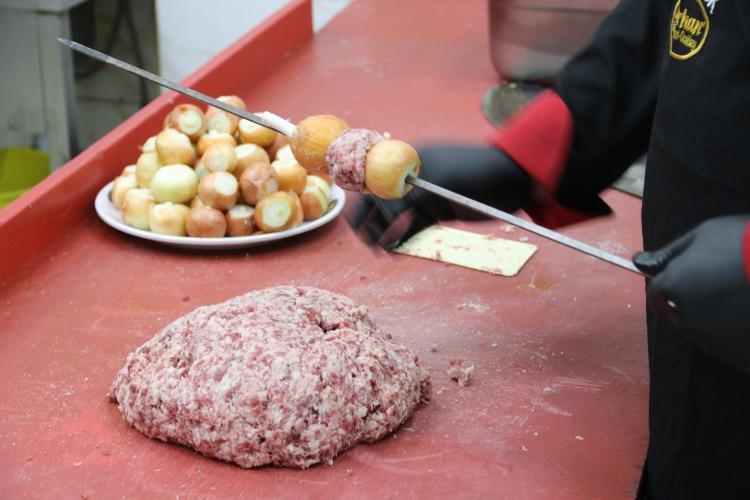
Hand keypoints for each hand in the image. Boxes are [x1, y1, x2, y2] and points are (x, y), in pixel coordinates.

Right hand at [345, 145, 531, 248]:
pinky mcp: (436, 212)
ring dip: (384, 233)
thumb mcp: (443, 184)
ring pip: (395, 217)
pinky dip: (402, 238)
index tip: (357, 222)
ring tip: (380, 251)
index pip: (376, 178)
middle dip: (370, 220)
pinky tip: (394, 251)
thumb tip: (385, 217)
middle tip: (365, 241)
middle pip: (381, 200)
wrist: (512, 182)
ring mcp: (424, 196)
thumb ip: (412, 198)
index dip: (364, 200)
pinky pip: (412, 226)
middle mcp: (412, 178)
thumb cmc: (478, 173)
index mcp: (410, 161)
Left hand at [633, 215, 749, 371]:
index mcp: (671, 288)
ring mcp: (711, 339)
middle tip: (724, 286)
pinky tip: (747, 319)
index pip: (656, 297)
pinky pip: (730, 350)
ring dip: (716, 321)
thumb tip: (639, 262)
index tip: (691, 282)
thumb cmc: (744, 243)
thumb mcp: (703, 235)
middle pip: (680, 314)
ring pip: (703, 332)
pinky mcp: (735, 355)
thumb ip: (668, 253)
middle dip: (694, 303)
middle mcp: (684, 317)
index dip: (672, 288)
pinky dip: (737, 338)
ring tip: (741, 300)